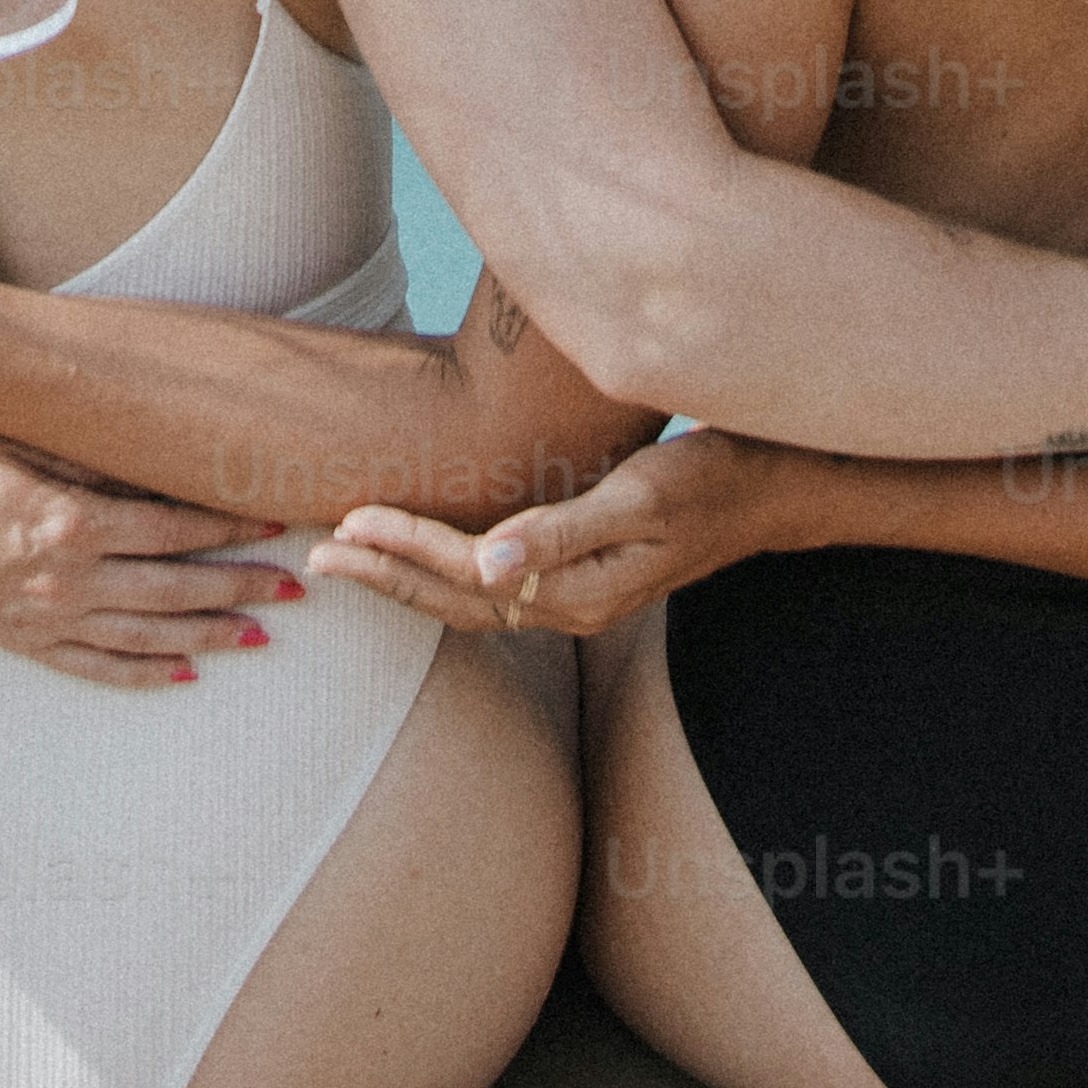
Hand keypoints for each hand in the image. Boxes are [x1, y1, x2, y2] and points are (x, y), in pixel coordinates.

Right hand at [0, 426, 301, 688]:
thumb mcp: (20, 441)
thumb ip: (92, 457)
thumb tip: (162, 462)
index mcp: (70, 521)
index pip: (172, 528)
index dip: (229, 527)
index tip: (277, 523)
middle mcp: (68, 580)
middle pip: (174, 588)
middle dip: (240, 589)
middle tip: (295, 590)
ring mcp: (48, 620)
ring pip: (147, 635)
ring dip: (209, 637)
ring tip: (261, 638)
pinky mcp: (27, 645)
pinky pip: (97, 668)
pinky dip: (145, 675)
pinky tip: (184, 675)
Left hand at [312, 429, 742, 643]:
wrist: (770, 492)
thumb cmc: (709, 481)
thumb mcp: (640, 497)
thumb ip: (562, 533)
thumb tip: (486, 567)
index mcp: (575, 593)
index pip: (465, 574)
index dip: (404, 546)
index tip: (348, 520)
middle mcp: (567, 607)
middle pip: (453, 602)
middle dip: (384, 575)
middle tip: (317, 554)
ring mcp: (574, 597)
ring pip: (468, 601)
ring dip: (404, 578)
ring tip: (348, 556)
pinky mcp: (579, 577)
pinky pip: (492, 587)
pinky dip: (443, 572)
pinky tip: (423, 555)